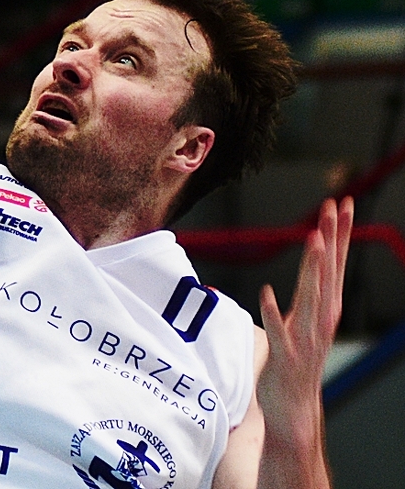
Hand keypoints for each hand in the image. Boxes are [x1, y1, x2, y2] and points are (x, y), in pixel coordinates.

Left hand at [257, 197, 352, 448]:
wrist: (293, 406)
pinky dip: (274, 312)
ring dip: (312, 269)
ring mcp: (305, 337)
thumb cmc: (296, 358)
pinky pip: (278, 331)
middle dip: (332, 238)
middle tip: (337, 206)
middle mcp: (320, 318)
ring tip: (314, 239)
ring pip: (310, 297)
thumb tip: (313, 260)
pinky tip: (266, 293)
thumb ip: (308, 288)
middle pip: (328, 272)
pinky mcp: (285, 355)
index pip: (334, 263)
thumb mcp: (304, 317)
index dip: (339, 233)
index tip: (344, 203)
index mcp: (324, 307)